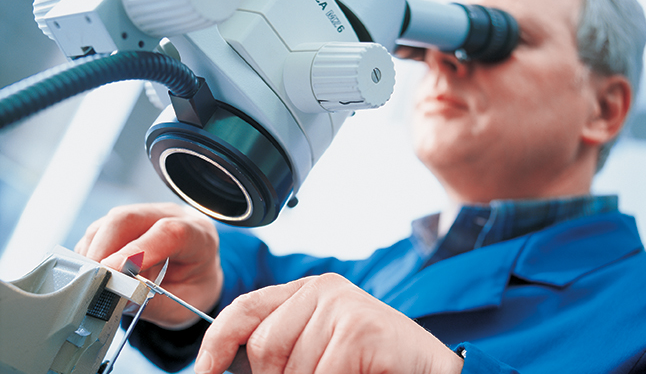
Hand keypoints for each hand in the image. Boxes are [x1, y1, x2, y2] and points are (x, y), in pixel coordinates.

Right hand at [75, 202, 222, 328]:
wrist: (197, 274)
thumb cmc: (194, 287)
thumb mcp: (186, 303)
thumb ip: (156, 303)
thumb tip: (120, 299)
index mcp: (198, 235)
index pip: (168, 232)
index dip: (138, 251)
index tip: (113, 272)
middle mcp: (171, 216)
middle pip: (129, 218)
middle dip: (104, 249)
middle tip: (94, 281)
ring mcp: (146, 215)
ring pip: (109, 223)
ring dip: (94, 252)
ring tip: (96, 282)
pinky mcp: (125, 222)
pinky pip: (99, 231)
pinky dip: (90, 254)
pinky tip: (98, 274)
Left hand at [196, 273, 463, 373]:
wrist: (430, 372)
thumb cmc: (371, 365)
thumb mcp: (317, 352)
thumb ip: (281, 352)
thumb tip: (226, 367)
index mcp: (307, 292)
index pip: (244, 309)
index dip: (216, 343)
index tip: (205, 373)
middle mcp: (322, 290)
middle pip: (263, 346)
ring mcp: (342, 305)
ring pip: (290, 368)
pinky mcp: (358, 328)